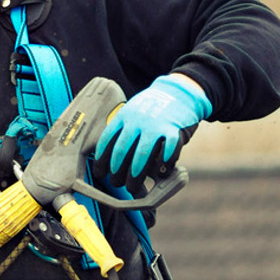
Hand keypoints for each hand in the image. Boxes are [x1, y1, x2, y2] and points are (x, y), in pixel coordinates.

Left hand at [95, 75, 209, 184]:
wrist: (178, 92)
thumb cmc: (152, 108)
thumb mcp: (132, 111)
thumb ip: (122, 130)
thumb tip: (108, 158)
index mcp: (124, 116)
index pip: (107, 140)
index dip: (101, 160)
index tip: (100, 174)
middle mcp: (137, 120)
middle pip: (122, 150)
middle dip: (117, 172)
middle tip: (117, 184)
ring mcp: (156, 125)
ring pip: (142, 154)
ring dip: (136, 174)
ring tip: (133, 187)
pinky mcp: (174, 130)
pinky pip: (168, 151)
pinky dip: (165, 164)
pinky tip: (161, 174)